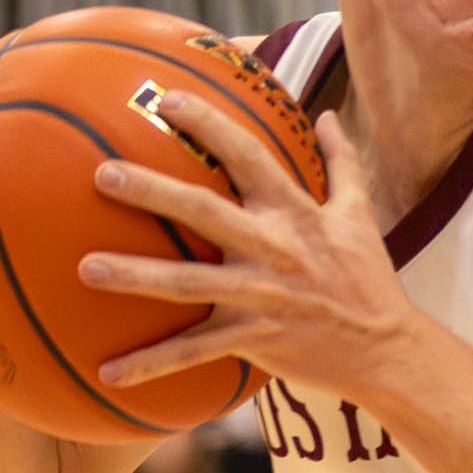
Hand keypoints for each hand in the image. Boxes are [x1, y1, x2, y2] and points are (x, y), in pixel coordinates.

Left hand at [76, 89, 414, 403]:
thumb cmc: (369, 279)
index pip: (248, 155)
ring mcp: (259, 296)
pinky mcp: (253, 340)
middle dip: (152, 191)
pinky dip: (151, 363)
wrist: (386, 350)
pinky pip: (194, 353)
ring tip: (85, 268)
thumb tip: (329, 115)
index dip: (208, 124)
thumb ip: (343, 162)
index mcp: (295, 212)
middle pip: (203, 211)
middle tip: (103, 175)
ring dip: (134, 276)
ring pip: (186, 284)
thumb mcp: (361, 215)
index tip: (167, 101)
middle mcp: (272, 248)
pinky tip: (108, 371)